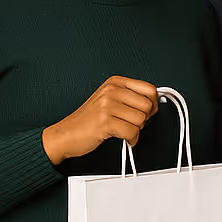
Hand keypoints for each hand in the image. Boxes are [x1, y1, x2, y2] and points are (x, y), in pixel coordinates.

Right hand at [42, 76, 158, 165]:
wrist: (65, 134)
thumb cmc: (88, 119)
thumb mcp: (109, 99)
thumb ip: (130, 96)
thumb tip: (156, 100)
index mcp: (115, 82)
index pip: (150, 89)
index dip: (151, 104)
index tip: (143, 111)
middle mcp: (112, 90)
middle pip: (148, 105)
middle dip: (144, 118)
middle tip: (132, 123)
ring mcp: (107, 105)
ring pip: (141, 119)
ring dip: (136, 129)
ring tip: (123, 129)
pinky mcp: (105, 121)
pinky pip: (132, 132)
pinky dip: (131, 140)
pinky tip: (123, 138)